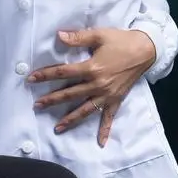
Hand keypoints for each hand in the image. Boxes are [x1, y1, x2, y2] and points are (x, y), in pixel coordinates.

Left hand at [27, 28, 155, 144]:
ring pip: (85, 110)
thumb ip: (78, 37)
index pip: (63, 73)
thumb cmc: (121, 40)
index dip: (46, 75)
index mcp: (92, 68)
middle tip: (37, 106)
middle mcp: (98, 84)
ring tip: (57, 127)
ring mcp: (107, 95)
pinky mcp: (116, 99)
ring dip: (71, 119)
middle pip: (71, 94)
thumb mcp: (99, 35)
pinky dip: (105, 130)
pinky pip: (109, 117)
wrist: (146, 49)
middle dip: (52, 100)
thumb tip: (59, 36)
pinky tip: (100, 142)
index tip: (31, 79)